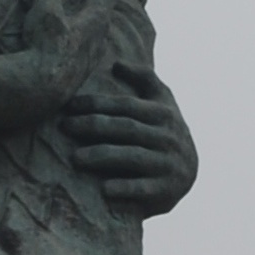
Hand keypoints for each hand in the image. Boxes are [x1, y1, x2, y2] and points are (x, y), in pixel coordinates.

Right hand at [19, 0, 106, 102]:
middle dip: (90, 5)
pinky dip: (76, 47)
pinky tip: (61, 50)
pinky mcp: (79, 77)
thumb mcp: (45, 10)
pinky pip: (83, 57)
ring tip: (68, 23)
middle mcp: (98, 42)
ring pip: (94, 39)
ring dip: (84, 28)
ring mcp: (90, 62)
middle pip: (102, 17)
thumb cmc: (45, 46)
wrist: (40, 90)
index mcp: (95, 22)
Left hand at [61, 64, 196, 213]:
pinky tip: (104, 190)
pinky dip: (125, 188)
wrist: (190, 171)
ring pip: (132, 156)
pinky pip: (144, 188)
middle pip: (125, 128)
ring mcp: (167, 163)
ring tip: (75, 158)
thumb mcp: (162, 103)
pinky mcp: (166, 189)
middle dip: (93, 126)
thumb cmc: (165, 131)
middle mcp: (166, 137)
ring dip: (102, 156)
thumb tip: (116, 64)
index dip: (97, 104)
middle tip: (64, 127)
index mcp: (162, 114)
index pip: (126, 105)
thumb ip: (145, 80)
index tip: (69, 106)